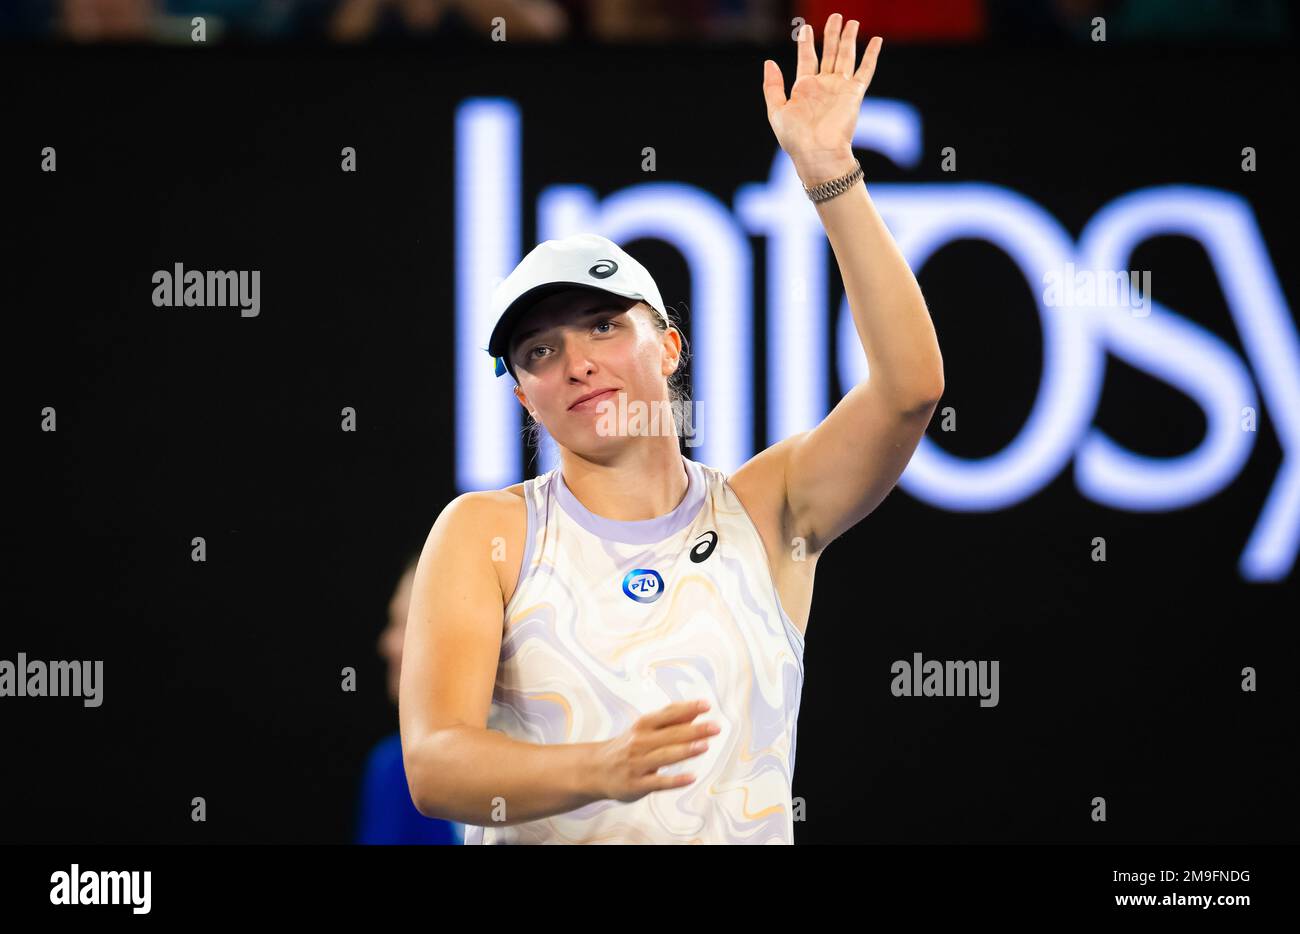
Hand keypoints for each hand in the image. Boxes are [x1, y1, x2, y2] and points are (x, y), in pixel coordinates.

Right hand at [590, 700, 718, 801]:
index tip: (706, 705)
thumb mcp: (645, 730)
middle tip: (715, 727)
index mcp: (642, 726)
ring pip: (663, 756)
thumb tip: (697, 710)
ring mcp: (637, 764)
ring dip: (684, 751)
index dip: (687, 708)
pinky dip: (674, 780)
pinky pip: (657, 783)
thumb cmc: (627, 747)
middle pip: (669, 735)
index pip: (667, 714)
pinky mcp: (636, 785)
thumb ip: (671, 721)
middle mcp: (639, 743)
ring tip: (705, 746)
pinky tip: (691, 778)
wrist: (595, 770)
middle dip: (693, 730)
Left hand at [762, 14, 881, 183]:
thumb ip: (773, 86)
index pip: (807, 57)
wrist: (817, 153)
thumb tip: (769, 62)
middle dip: (831, 34)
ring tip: (851, 22)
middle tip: (835, 16)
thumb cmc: (795, 138)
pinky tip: (877, 40)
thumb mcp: (776, 110)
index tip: (805, 27)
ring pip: (846, 56)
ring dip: (848, 38)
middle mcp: (824, 85)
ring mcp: (840, 88)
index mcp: (805, 87)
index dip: (806, 42)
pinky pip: (865, 70)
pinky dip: (871, 55)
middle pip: (829, 52)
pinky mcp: (854, 93)